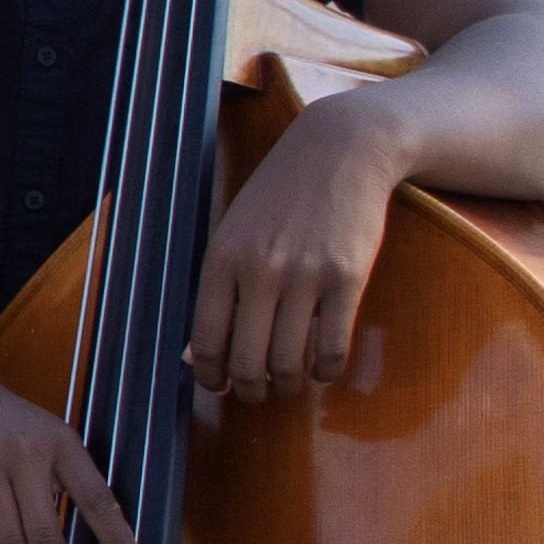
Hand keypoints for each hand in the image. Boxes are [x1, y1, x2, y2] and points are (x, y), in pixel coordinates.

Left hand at [192, 90, 411, 403]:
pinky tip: (323, 368)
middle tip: (258, 392)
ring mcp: (305, 276)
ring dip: (289, 384)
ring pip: (289, 363)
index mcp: (222, 259)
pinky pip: (332, 347)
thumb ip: (218, 289)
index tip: (220, 387)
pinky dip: (326, 371)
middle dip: (251, 390)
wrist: (341, 151)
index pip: (206, 341)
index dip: (212, 377)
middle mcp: (260, 270)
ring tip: (291, 382)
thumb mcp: (235, 231)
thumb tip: (196, 358)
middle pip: (248, 362)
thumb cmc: (282, 195)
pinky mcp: (346, 278)